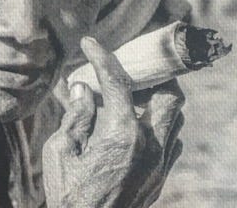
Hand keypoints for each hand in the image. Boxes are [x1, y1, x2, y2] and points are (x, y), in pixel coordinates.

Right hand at [43, 37, 184, 206]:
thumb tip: (82, 89)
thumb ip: (76, 116)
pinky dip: (160, 127)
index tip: (90, 43)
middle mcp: (150, 145)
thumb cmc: (69, 196)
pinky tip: (138, 126)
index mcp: (122, 134)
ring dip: (159, 101)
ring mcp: (160, 163)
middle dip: (154, 76)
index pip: (118, 82)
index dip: (102, 57)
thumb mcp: (61, 152)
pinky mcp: (160, 177)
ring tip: (134, 95)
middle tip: (132, 70)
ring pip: (175, 117)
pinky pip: (172, 142)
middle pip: (170, 94)